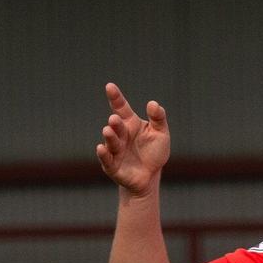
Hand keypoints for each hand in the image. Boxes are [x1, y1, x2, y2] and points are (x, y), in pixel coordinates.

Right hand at [97, 83, 171, 197]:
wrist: (150, 176)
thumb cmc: (154, 151)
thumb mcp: (161, 133)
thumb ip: (158, 118)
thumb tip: (153, 104)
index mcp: (130, 123)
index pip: (121, 107)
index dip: (115, 97)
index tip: (110, 86)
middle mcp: (120, 134)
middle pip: (116, 125)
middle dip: (115, 122)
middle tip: (115, 119)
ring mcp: (114, 150)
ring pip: (110, 141)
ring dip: (109, 136)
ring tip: (108, 130)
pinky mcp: (111, 165)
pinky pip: (106, 159)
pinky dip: (103, 154)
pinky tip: (101, 148)